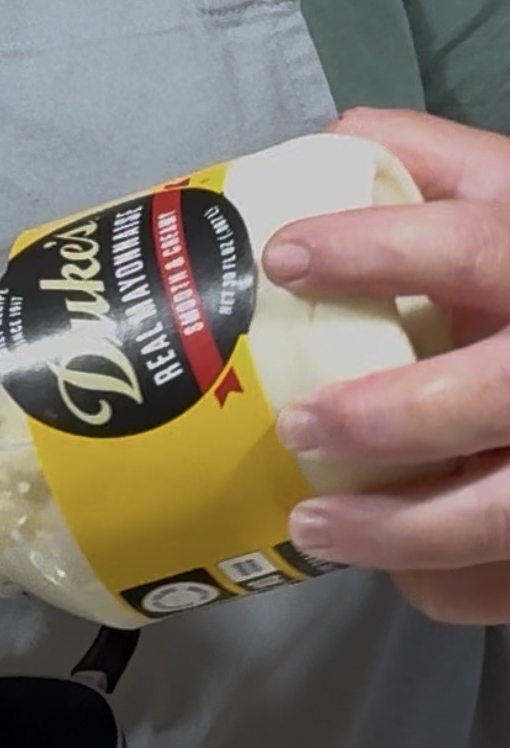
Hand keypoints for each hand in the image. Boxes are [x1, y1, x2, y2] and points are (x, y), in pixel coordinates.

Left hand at [263, 107, 509, 624]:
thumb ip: (450, 173)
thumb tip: (339, 136)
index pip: (483, 246)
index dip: (384, 248)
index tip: (287, 256)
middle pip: (495, 395)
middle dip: (389, 417)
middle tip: (298, 424)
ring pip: (500, 512)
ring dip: (398, 530)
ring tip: (314, 525)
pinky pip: (499, 581)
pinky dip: (443, 583)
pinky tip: (397, 572)